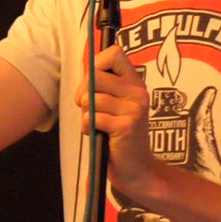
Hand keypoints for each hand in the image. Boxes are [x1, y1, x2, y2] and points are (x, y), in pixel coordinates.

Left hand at [72, 43, 161, 194]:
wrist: (137, 168)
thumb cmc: (118, 134)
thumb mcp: (114, 105)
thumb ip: (102, 87)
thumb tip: (86, 71)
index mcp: (135, 83)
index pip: (115, 53)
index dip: (96, 63)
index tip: (92, 81)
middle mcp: (138, 92)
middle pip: (95, 76)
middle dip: (82, 93)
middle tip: (86, 108)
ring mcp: (134, 109)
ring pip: (91, 99)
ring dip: (85, 115)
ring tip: (97, 125)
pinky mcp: (126, 127)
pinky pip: (92, 118)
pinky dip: (87, 128)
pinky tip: (98, 134)